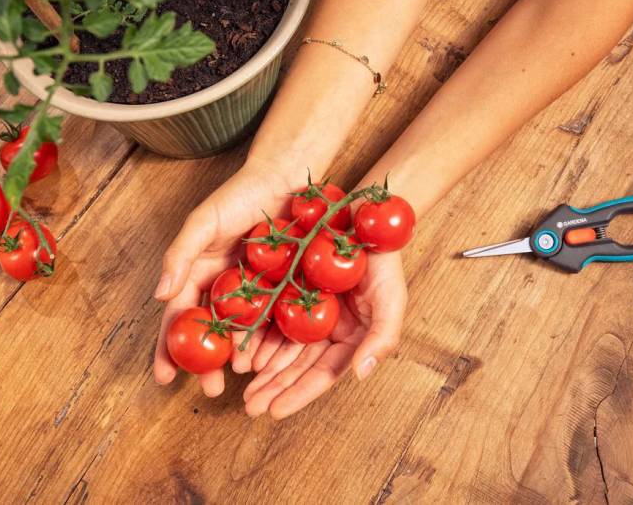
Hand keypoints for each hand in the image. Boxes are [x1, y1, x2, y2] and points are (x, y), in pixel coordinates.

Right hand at [152, 160, 293, 394]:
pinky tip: (267, 359)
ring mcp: (253, 291)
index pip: (179, 317)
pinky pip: (273, 320)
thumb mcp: (202, 221)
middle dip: (204, 364)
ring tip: (238, 380)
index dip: (169, 348)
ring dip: (236, 358)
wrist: (285, 178)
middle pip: (209, 334)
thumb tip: (159, 295)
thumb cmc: (239, 195)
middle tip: (207, 389)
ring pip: (241, 333)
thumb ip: (180, 255)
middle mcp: (223, 288)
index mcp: (199, 274)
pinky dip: (268, 341)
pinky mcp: (282, 289)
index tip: (164, 377)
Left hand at [241, 251, 405, 418]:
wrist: (368, 221)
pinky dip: (257, 334)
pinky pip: (270, 317)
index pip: (322, 375)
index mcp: (350, 340)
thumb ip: (381, 339)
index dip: (298, 394)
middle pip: (297, 367)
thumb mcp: (391, 300)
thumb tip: (360, 375)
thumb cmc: (385, 263)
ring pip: (280, 346)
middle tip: (249, 407)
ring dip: (262, 367)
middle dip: (274, 388)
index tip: (274, 412)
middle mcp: (326, 331)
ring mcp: (307, 312)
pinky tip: (241, 348)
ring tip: (241, 384)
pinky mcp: (290, 291)